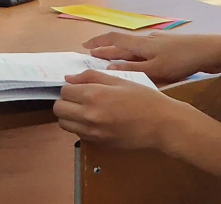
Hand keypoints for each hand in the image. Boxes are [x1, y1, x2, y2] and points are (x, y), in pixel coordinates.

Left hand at [54, 69, 183, 150]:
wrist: (161, 124)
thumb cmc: (143, 98)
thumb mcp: (119, 80)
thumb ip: (91, 77)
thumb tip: (69, 78)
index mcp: (94, 95)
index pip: (64, 91)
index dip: (70, 86)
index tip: (79, 86)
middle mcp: (89, 116)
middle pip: (59, 109)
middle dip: (65, 101)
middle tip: (78, 97)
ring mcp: (93, 132)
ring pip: (64, 124)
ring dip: (69, 115)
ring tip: (84, 109)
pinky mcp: (99, 143)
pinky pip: (78, 134)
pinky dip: (80, 126)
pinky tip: (94, 120)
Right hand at [83, 31, 220, 85]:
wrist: (209, 52)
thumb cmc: (181, 61)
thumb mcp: (155, 69)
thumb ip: (132, 69)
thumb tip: (107, 67)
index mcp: (140, 44)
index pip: (113, 40)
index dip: (98, 43)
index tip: (84, 48)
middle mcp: (146, 40)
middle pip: (121, 42)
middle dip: (105, 47)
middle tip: (91, 54)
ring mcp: (157, 42)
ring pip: (133, 47)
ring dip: (120, 52)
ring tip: (111, 60)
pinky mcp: (167, 47)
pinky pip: (143, 50)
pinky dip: (134, 56)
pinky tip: (138, 63)